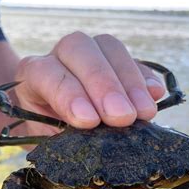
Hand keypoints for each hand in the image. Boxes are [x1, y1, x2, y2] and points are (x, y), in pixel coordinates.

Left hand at [14, 32, 165, 135]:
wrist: (51, 125)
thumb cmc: (46, 135)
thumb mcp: (45, 140)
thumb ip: (61, 137)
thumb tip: (92, 139)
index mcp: (32, 74)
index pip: (47, 73)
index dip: (69, 95)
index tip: (89, 121)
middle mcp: (58, 55)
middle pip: (80, 49)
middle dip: (104, 85)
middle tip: (123, 118)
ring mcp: (89, 53)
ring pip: (109, 47)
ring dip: (130, 81)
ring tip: (145, 113)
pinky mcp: (115, 60)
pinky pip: (134, 60)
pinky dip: (146, 77)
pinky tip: (155, 96)